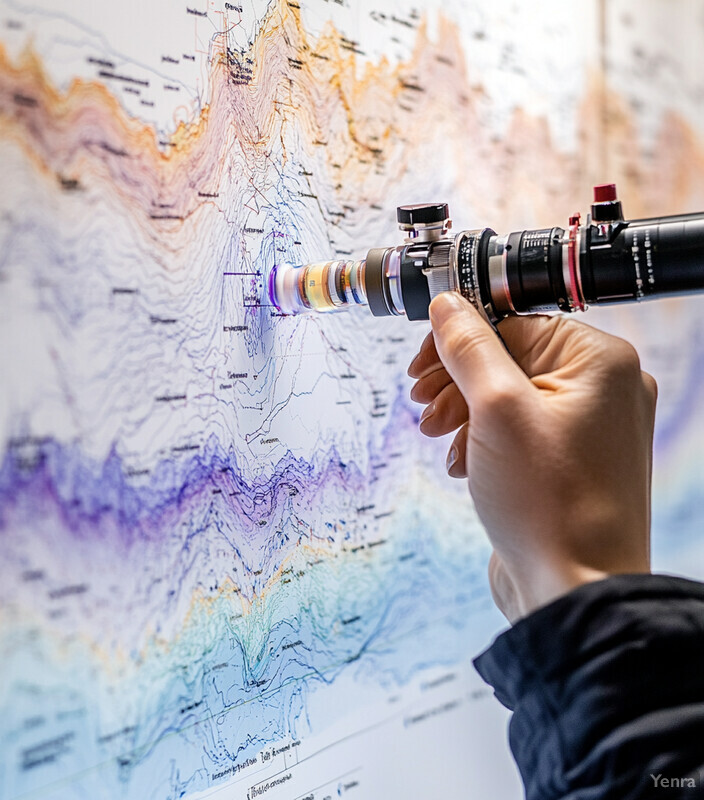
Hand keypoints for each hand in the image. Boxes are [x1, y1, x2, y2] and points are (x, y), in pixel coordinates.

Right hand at [408, 292, 656, 621]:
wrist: (571, 590)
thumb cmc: (548, 502)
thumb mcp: (494, 409)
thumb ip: (468, 348)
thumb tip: (448, 304)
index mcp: (599, 363)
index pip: (513, 323)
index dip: (459, 341)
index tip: (421, 364)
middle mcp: (600, 390)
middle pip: (507, 360)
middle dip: (456, 382)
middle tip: (422, 403)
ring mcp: (586, 429)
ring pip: (506, 396)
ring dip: (462, 411)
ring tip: (436, 436)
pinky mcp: (567, 461)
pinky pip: (516, 431)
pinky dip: (481, 439)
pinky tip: (461, 462)